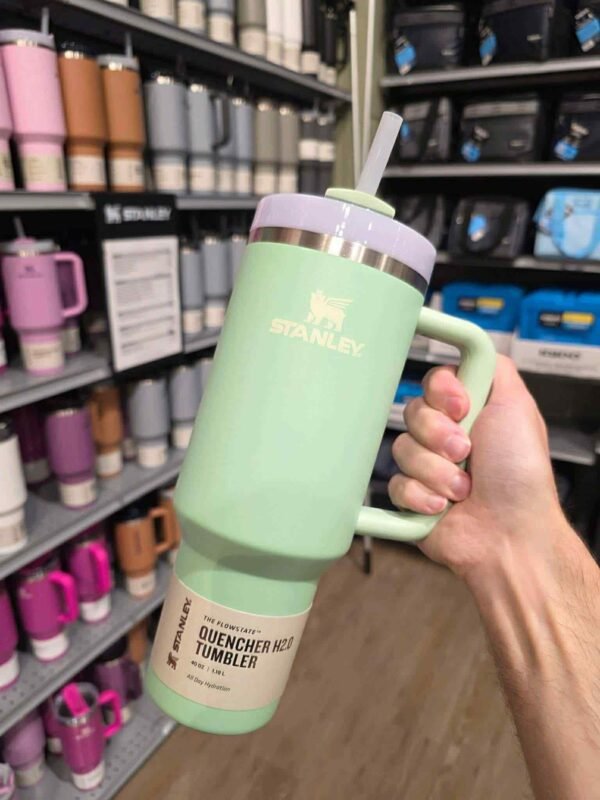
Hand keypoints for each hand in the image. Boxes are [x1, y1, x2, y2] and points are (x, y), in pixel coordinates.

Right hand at [389, 356, 566, 579]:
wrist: (511, 533)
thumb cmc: (521, 475)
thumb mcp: (518, 406)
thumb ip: (494, 367)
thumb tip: (474, 343)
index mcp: (468, 413)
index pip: (432, 383)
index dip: (442, 394)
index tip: (461, 407)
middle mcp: (445, 436)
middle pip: (411, 412)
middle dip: (439, 435)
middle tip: (466, 452)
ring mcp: (426, 467)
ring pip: (401, 448)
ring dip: (436, 471)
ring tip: (463, 489)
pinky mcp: (410, 497)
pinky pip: (393, 484)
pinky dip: (420, 495)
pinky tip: (442, 506)